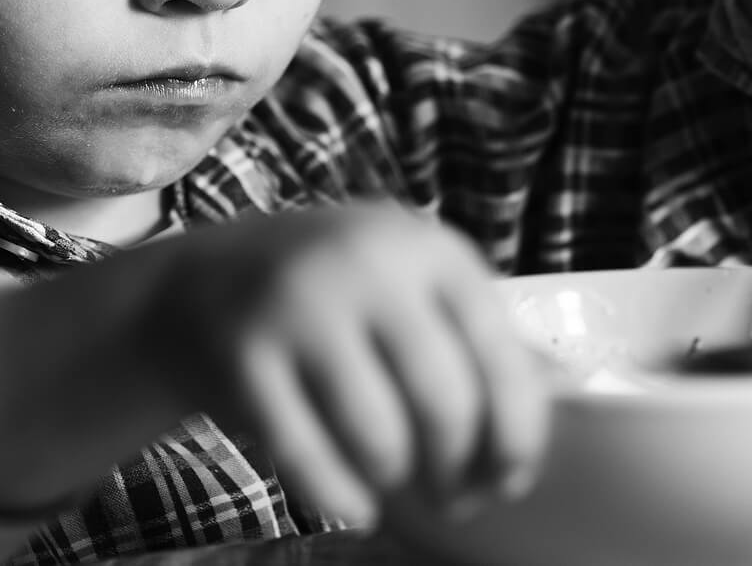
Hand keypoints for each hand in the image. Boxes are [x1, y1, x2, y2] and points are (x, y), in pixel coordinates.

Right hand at [140, 205, 549, 525]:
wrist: (195, 285)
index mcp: (427, 247)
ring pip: (381, 438)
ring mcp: (300, 304)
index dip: (516, 436)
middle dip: (458, 472)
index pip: (501, 356)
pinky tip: (352, 505)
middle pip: (446, 404)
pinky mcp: (243, 354)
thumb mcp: (404, 283)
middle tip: (452, 499)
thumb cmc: (329, 296)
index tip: (509, 480)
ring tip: (390, 481)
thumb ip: (469, 332)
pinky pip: (311, 462)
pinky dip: (342, 501)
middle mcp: (368, 263)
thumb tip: (556, 407)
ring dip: (396, 482)